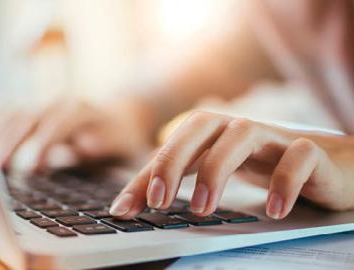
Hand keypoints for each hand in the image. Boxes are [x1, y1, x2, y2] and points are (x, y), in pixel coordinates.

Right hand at [0, 98, 153, 171]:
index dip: (43, 143)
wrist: (125, 116)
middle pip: (28, 116)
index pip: (57, 122)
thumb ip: (105, 145)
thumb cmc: (125, 139)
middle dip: (12, 141)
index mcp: (83, 110)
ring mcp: (46, 106)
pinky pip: (8, 115)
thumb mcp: (124, 144)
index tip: (32, 166)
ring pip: (14, 114)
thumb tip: (82, 145)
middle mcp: (61, 103)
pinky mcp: (36, 113)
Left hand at [109, 112, 353, 219]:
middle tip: (159, 200)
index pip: (171, 146)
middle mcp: (239, 128)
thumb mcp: (215, 173)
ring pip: (243, 133)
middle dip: (174, 159)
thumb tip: (124, 206)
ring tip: (202, 209)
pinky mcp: (311, 151)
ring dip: (218, 169)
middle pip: (201, 125)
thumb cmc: (265, 165)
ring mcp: (275, 137)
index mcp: (214, 133)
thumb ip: (173, 184)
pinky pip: (299, 156)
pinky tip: (274, 209)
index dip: (144, 175)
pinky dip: (285, 181)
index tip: (124, 209)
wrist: (330, 163)